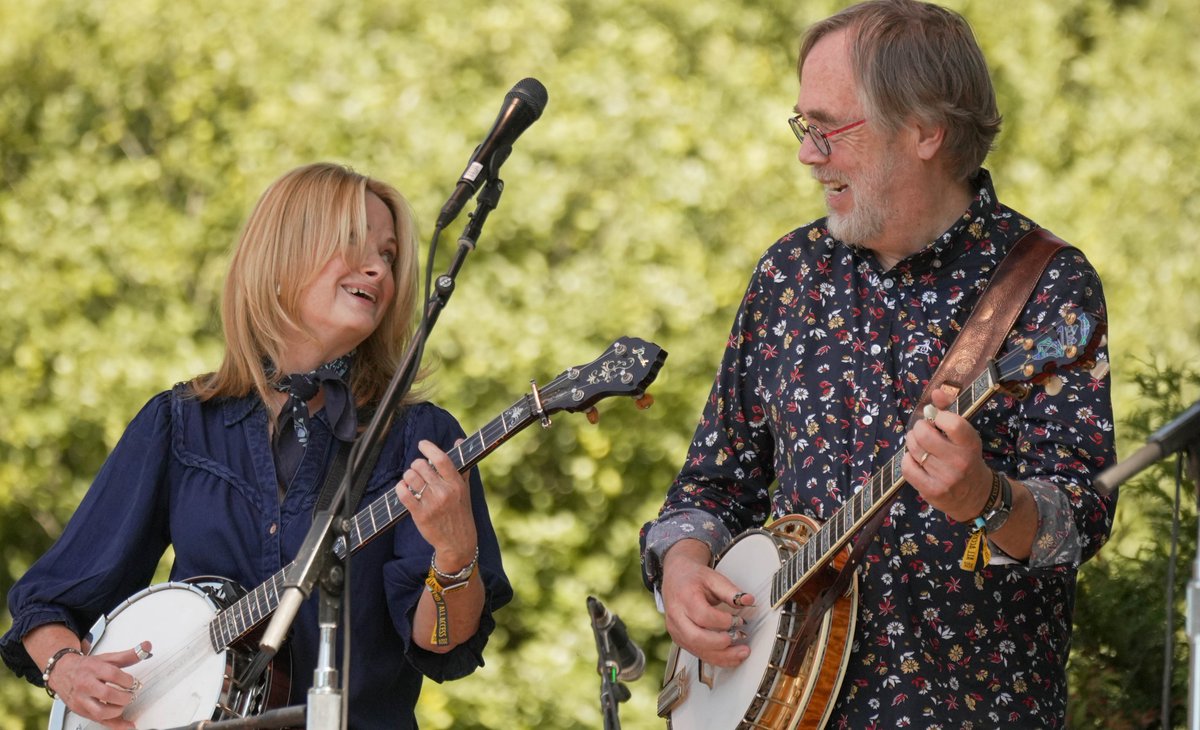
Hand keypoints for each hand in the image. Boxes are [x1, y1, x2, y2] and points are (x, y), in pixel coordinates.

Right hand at [49, 642, 150, 729]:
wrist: (62, 672)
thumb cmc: (86, 666)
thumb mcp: (107, 658)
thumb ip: (128, 655)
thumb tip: (147, 646)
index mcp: (93, 669)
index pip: (112, 674)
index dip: (127, 680)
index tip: (132, 682)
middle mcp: (85, 685)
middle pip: (107, 694)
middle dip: (124, 697)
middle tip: (131, 694)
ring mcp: (81, 700)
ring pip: (100, 711)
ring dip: (118, 710)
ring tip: (124, 704)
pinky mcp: (80, 711)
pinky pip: (98, 721)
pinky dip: (115, 725)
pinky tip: (127, 725)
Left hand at [394, 439, 477, 570]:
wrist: (458, 542)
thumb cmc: (460, 512)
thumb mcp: (465, 489)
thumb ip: (460, 465)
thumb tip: (458, 441)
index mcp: (457, 484)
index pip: (441, 459)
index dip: (429, 448)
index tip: (422, 444)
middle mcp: (445, 492)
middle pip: (421, 466)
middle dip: (416, 465)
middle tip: (417, 469)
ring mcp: (432, 504)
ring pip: (410, 477)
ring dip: (407, 476)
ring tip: (411, 480)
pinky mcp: (420, 515)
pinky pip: (404, 494)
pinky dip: (400, 488)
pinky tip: (403, 489)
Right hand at [660, 540, 753, 667]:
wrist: (676, 578)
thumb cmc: (693, 578)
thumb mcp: (713, 578)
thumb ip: (731, 591)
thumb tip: (748, 600)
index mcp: (685, 598)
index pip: (703, 616)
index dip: (723, 622)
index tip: (739, 620)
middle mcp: (677, 616)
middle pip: (696, 637)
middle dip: (721, 643)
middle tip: (740, 638)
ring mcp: (676, 630)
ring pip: (697, 650)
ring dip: (722, 655)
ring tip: (742, 652)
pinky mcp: (679, 639)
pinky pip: (697, 653)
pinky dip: (716, 658)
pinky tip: (731, 656)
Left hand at [902, 387, 992, 522]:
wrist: (976, 496)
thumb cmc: (967, 458)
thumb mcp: (964, 435)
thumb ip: (949, 411)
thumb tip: (936, 392)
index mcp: (970, 444)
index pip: (952, 422)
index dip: (938, 416)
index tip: (938, 419)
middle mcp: (960, 462)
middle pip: (924, 435)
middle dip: (919, 428)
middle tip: (922, 431)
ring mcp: (945, 478)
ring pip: (914, 450)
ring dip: (912, 443)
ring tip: (920, 445)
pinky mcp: (932, 491)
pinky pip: (907, 467)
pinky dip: (907, 460)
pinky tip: (915, 460)